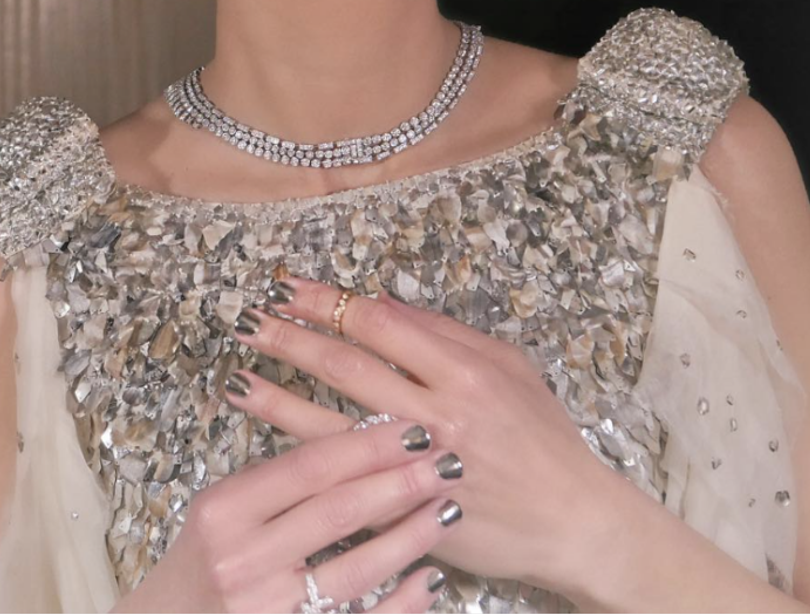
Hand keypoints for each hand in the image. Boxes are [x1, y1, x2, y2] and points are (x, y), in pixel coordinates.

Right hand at [110, 417, 460, 613]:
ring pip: (356, 568)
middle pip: (337, 510)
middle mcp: (244, 558)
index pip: (309, 467)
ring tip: (448, 507)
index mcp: (226, 510)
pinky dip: (401, 603)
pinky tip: (431, 578)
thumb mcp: (220, 509)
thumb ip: (276, 479)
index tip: (411, 426)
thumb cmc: (201, 562)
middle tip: (445, 458)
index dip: (365, 444)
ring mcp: (268, 609)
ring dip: (410, 535)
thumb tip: (355, 438)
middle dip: (399, 481)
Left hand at [222, 276, 621, 596]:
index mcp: (465, 372)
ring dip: (278, 395)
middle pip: (347, 365)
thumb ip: (445, 333)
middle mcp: (437, 415)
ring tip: (238, 373)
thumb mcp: (509, 366)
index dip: (330, 302)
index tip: (292, 288)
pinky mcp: (404, 509)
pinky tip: (271, 433)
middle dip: (292, 337)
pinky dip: (302, 448)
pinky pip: (342, 474)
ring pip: (331, 423)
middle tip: (250, 318)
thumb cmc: (542, 436)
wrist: (571, 521)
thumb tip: (379, 303)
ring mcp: (416, 466)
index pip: (381, 324)